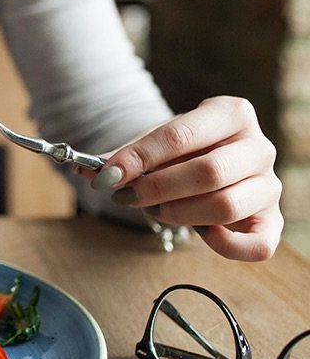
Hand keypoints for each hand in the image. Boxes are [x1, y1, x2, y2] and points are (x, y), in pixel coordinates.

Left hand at [91, 96, 282, 260]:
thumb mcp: (154, 144)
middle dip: (156, 188)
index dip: (140, 157)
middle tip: (125, 196)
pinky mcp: (272, 222)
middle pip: (208, 172)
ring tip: (153, 211)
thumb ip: (124, 156)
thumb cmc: (182, 153)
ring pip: (226, 206)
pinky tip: (199, 233)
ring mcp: (269, 185)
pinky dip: (224, 245)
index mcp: (231, 113)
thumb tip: (87, 169)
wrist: (211, 162)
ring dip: (178, 213)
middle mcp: (259, 147)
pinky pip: (258, 245)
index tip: (107, 175)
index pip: (181, 135)